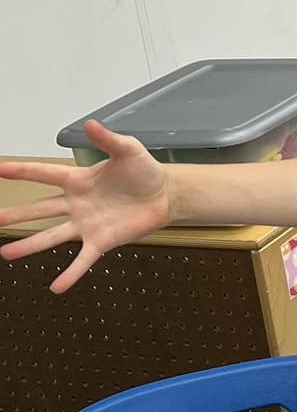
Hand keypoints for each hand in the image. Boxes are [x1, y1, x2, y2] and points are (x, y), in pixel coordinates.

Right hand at [0, 123, 173, 293]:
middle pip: (40, 209)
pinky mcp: (101, 241)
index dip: (22, 172)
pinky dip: (71, 274)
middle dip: (16, 214)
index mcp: (78, 179)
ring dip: (30, 245)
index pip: (44, 174)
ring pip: (52, 236)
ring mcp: (86, 224)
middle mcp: (77, 203)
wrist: (165, 194)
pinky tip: (57, 288)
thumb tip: (90, 124)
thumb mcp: (128, 150)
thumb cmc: (144, 171)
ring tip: (6, 253)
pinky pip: (83, 260)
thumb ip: (108, 139)